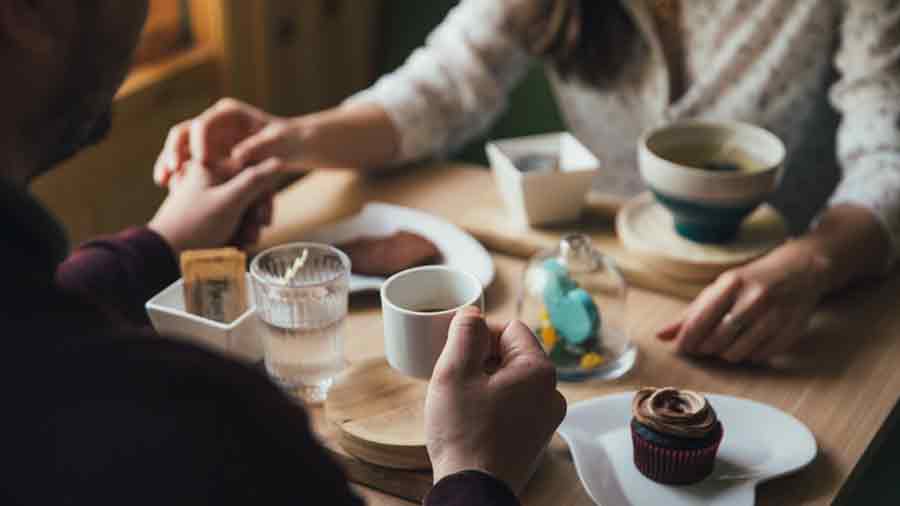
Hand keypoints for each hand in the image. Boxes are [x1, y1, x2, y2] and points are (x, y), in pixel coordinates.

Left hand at [148, 159, 282, 253]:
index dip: (263, 196)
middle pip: (248, 192)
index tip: (263, 217)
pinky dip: (236, 233)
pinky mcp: (205, 216)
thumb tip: (278, 161)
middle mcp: (209, 179)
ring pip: (241, 208)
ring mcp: (207, 198)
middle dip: (254, 217)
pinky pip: (230, 220)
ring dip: (247, 228)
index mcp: (211, 166)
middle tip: (253, 234)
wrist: (164, 254)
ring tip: (241, 244)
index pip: (252, 172)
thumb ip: (255, 180)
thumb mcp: (230, 200)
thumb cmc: (194, 225)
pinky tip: (234, 246)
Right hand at [153, 98, 308, 185]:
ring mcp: (209, 138)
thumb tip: (238, 155)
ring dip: (169, 163)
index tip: (200, 161)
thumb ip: (259, 147)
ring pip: (181, 148)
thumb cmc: (288, 141)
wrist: (292, 147)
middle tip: (170, 171)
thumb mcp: (278, 143)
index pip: (204, 123)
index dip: (198, 142)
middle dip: (174, 151)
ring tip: (163, 182)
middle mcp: (214, 123)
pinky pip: (187, 163)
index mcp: (229, 113)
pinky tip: (170, 188)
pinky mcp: (209, 154)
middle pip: (184, 133)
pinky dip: (178, 174)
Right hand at [425, 307, 566, 494]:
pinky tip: (472, 418)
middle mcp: (552, 392)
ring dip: (487, 381)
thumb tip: (472, 314)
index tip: (458, 351)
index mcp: (539, 371)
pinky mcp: (536, 437)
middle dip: (482, 358)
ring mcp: (547, 418)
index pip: (510, 328)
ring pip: (513, 380)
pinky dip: (494, 403)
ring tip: (462, 400)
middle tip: (455, 377)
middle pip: (513, 353)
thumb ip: (464, 333)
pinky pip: (516, 404)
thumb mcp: (454, 372)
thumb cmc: (463, 434)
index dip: (480, 333)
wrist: (472, 490)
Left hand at [657, 242, 832, 362]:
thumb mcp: (720, 288)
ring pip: (737, 353)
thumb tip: (660, 336)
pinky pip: (759, 357)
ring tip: (725, 343)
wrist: (800, 271)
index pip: (699, 320)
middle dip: (704, 349)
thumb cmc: (751, 281)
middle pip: (716, 341)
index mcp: (732, 284)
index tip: (681, 349)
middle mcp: (755, 299)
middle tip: (703, 346)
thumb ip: (691, 313)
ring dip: (725, 354)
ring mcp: (775, 316)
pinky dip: (748, 356)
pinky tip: (747, 343)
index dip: (686, 340)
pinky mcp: (790, 331)